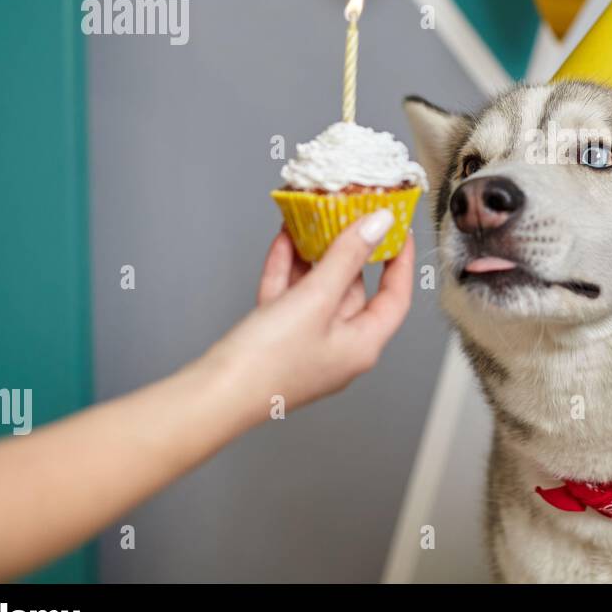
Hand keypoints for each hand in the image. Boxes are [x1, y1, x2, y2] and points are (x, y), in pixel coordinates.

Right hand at [204, 210, 414, 417]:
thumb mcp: (316, 298)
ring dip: (314, 256)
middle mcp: (339, 348)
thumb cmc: (269, 361)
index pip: (395, 297)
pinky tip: (284, 241)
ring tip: (313, 220)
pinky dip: (288, 269)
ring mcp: (306, 344)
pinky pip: (289, 298)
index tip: (396, 230)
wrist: (211, 396)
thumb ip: (348, 257)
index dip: (399, 261)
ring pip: (317, 291)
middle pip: (354, 290)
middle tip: (347, 216)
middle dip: (348, 251)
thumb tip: (379, 224)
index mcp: (362, 346)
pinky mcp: (276, 341)